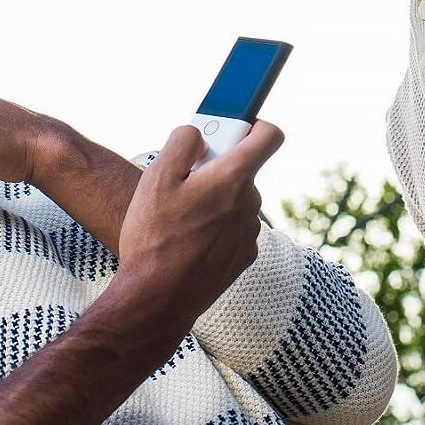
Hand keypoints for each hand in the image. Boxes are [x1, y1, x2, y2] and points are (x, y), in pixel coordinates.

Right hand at [115, 121, 283, 319]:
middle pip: (242, 170)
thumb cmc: (154, 237)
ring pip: (235, 200)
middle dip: (217, 169)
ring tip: (179, 217)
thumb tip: (200, 136)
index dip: (254, 125)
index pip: (270, 135)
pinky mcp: (243, 257)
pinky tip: (188, 241)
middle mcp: (250, 204)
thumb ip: (182, 141)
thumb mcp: (156, 176)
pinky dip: (216, 227)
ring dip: (214, 200)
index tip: (231, 130)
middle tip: (184, 181)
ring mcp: (249, 233)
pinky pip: (233, 228)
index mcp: (233, 178)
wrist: (156, 299)